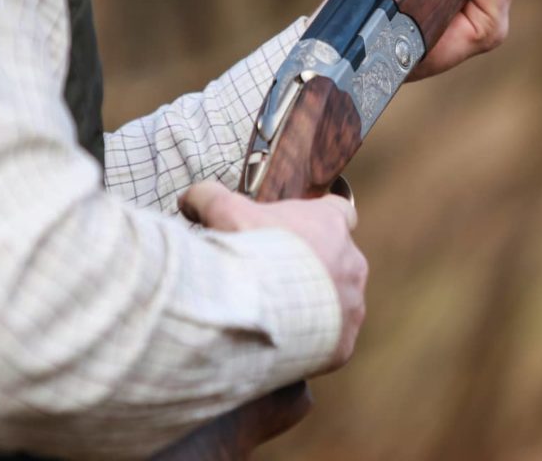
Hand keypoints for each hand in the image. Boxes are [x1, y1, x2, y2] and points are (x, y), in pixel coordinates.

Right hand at [179, 181, 367, 371]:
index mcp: (330, 223)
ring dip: (313, 306)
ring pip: (338, 302)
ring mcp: (352, 303)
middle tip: (275, 279)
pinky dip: (312, 342)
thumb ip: (210, 197)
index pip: (339, 212)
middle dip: (311, 269)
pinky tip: (284, 344)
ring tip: (277, 315)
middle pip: (338, 260)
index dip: (318, 221)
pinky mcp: (344, 341)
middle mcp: (352, 260)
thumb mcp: (223, 212)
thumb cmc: (248, 251)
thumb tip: (189, 198)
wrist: (257, 307)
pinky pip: (332, 340)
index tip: (298, 232)